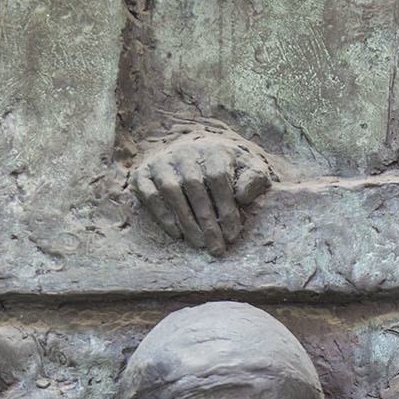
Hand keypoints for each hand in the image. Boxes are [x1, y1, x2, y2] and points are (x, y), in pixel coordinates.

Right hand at [132, 132, 272, 253]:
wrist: (194, 153)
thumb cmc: (227, 168)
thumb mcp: (248, 169)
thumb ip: (254, 179)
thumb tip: (242, 197)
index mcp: (211, 150)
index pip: (218, 177)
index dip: (225, 207)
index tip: (233, 234)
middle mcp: (184, 152)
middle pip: (195, 186)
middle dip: (207, 220)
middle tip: (216, 247)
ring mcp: (162, 162)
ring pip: (171, 190)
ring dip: (185, 220)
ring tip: (199, 243)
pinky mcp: (143, 174)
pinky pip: (150, 194)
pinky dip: (162, 214)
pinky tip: (176, 234)